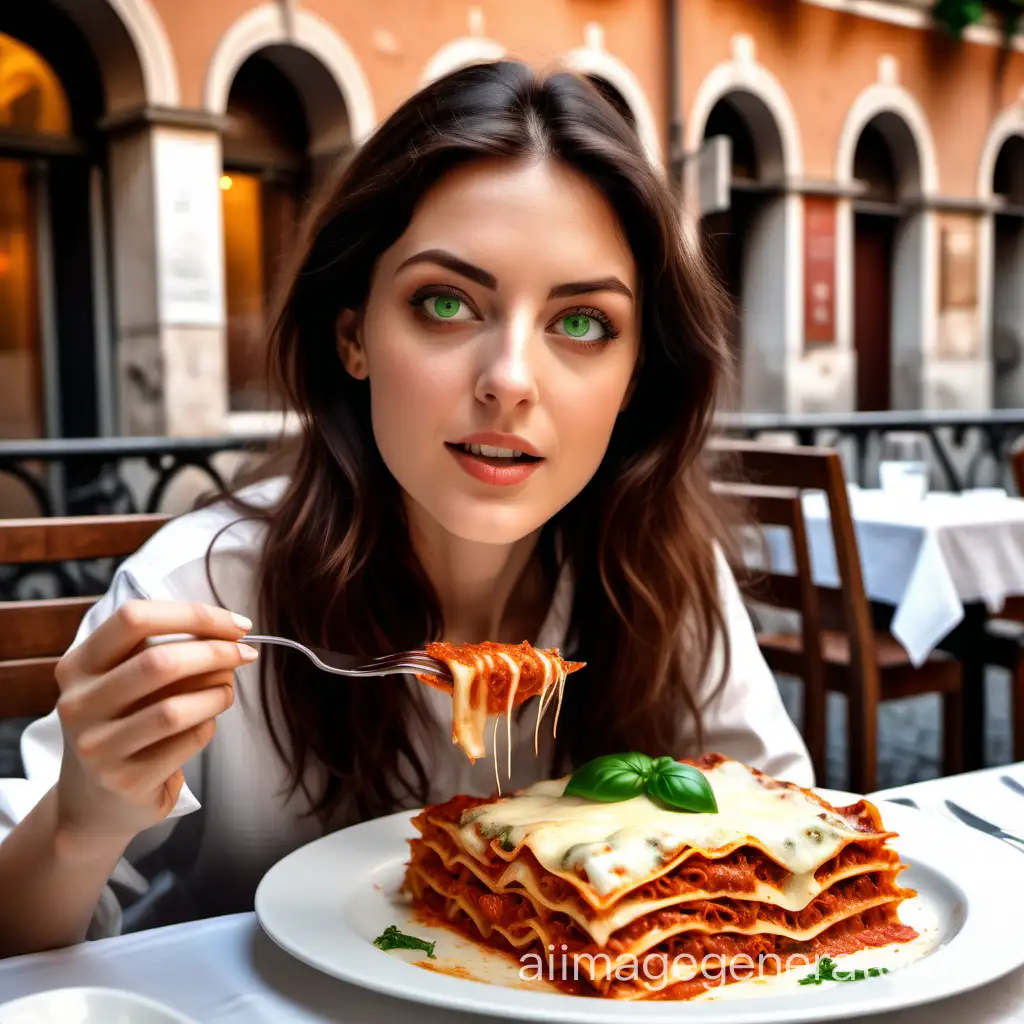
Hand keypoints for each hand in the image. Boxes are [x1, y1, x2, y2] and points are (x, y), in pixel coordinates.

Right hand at [52, 600, 257, 849]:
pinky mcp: (126, 781)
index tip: (236, 624)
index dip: (194, 614)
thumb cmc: (124, 723)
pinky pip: (187, 741)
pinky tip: (207, 722)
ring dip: (217, 692)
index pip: (135, 619)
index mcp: (79, 665)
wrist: (94, 802)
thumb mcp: (126, 680)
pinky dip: (208, 724)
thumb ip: (166, 650)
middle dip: (217, 653)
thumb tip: (231, 634)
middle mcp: (79, 704)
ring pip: (175, 708)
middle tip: (246, 655)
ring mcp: (98, 747)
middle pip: (160, 662)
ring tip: (227, 690)